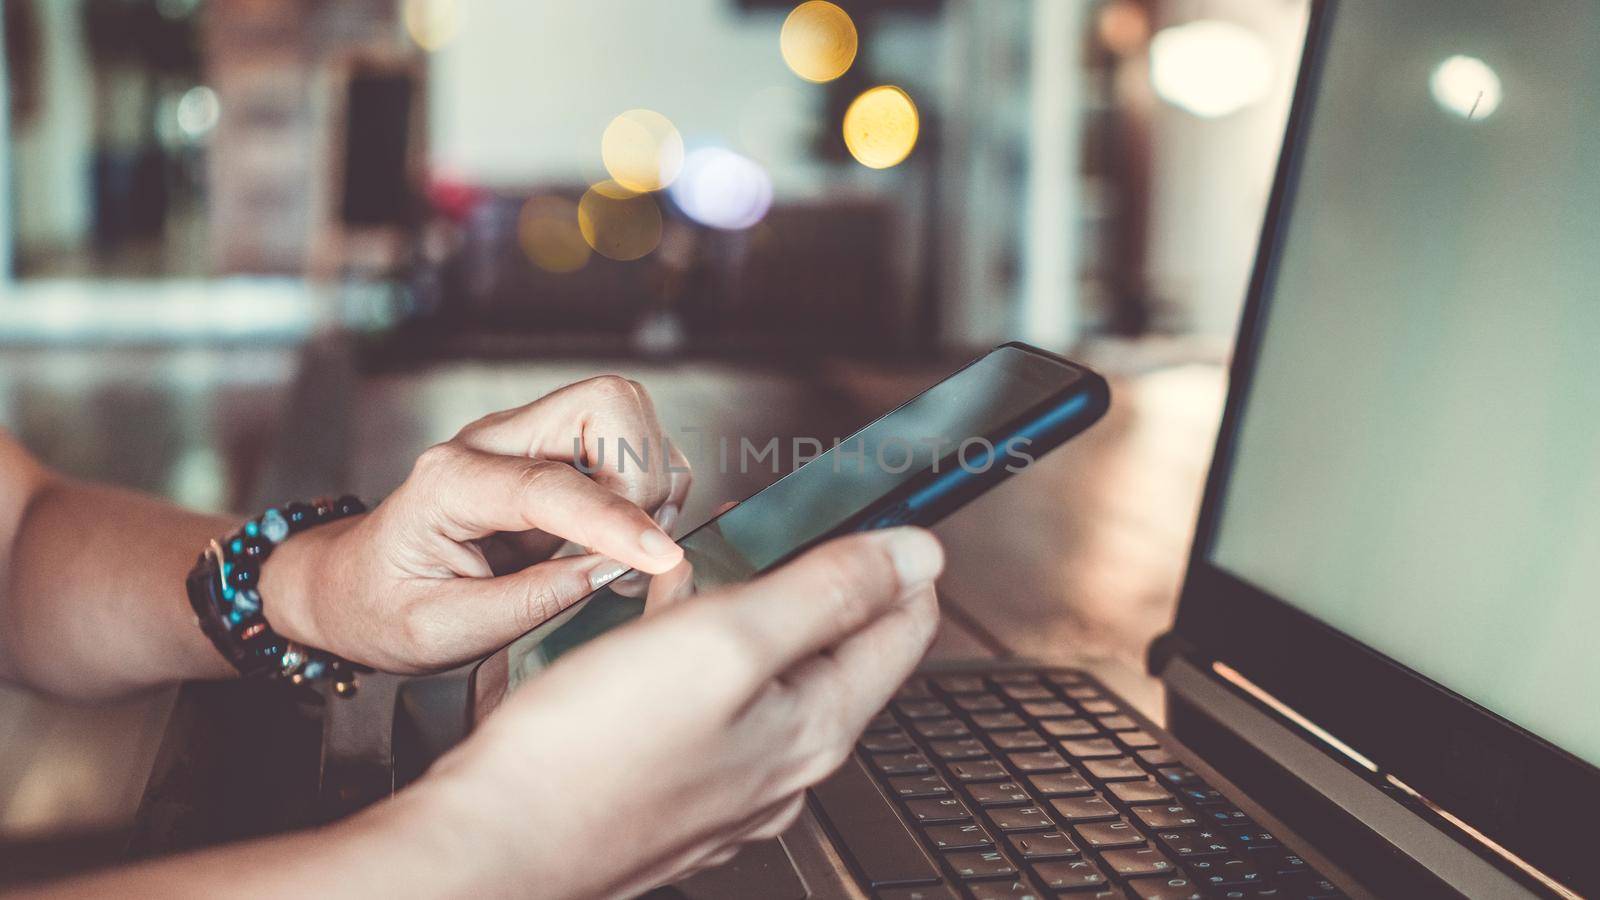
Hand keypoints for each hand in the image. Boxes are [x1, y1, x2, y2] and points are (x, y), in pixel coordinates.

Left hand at [260, 375, 691, 672]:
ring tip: (629, 550)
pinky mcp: (552, 455)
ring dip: (651, 479)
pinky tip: (625, 538)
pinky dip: (647, 486)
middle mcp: (492, 442)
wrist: (351, 586)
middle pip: (603, 402)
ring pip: (625, 412)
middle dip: (642, 474)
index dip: (615, 519)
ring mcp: (525, 441)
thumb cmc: (382, 608)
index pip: (550, 484)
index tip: (660, 556)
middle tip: (636, 548)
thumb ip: (527, 603)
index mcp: (449, 482)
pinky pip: (627, 443)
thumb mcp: (440, 632)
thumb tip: (611, 571)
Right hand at [404, 527, 943, 898]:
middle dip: (824, 589)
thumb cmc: (591, 755)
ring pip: (767, 683)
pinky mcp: (672, 794)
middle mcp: (782, 767)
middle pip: (839, 656)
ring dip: (751, 620)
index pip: (902, 630)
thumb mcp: (726, 641)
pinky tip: (652, 638)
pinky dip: (695, 661)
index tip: (892, 518)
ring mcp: (727, 789)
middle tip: (802, 535)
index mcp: (814, 727)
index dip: (902, 563)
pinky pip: (709, 712)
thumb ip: (826, 593)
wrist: (493, 843)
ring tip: (715, 574)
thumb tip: (917, 555)